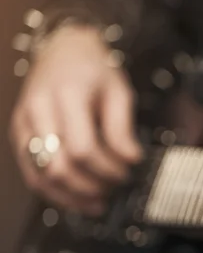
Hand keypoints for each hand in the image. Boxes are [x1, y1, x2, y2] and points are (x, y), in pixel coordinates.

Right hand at [10, 25, 142, 215]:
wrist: (64, 49)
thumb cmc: (94, 69)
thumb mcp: (119, 91)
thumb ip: (123, 127)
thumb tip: (132, 159)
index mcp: (66, 95)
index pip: (82, 148)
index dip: (107, 168)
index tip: (128, 171)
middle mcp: (38, 110)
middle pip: (59, 167)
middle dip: (91, 185)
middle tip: (115, 186)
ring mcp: (23, 124)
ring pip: (40, 176)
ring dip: (72, 197)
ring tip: (99, 203)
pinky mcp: (19, 135)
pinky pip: (32, 174)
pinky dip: (55, 193)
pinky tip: (78, 199)